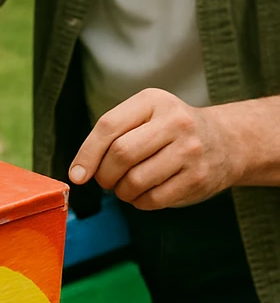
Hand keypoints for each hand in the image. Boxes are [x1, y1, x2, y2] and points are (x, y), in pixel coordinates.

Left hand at [69, 88, 236, 208]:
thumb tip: (80, 171)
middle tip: (104, 181)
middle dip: (104, 175)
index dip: (87, 153)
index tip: (76, 175)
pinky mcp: (199, 178)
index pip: (108, 126)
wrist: (226, 141)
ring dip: (121, 191)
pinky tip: (141, 195)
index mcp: (153, 101)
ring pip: (136, 180)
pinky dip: (139, 202)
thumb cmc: (169, 130)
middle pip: (121, 154)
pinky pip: (155, 198)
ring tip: (123, 188)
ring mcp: (190, 150)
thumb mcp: (145, 115)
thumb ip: (113, 133)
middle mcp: (175, 122)